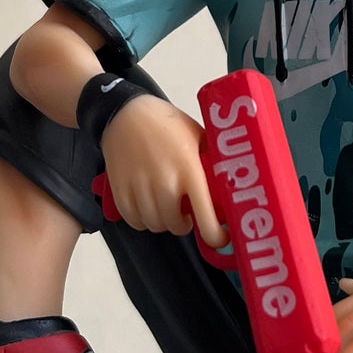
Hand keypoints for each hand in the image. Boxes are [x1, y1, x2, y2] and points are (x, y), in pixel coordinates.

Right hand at [99, 95, 227, 246]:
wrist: (126, 113)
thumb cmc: (166, 124)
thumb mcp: (199, 137)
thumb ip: (212, 163)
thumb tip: (232, 186)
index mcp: (189, 169)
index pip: (206, 217)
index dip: (214, 236)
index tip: (220, 238)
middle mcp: (164, 182)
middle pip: (177, 226)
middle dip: (185, 224)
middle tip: (187, 213)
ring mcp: (140, 187)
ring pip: (155, 225)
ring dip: (164, 222)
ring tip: (167, 206)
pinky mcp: (119, 190)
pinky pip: (134, 221)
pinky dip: (142, 219)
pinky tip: (148, 206)